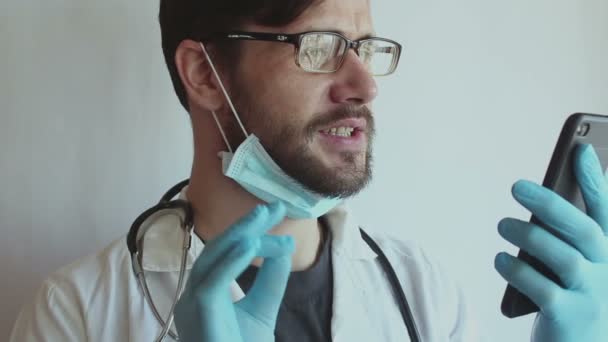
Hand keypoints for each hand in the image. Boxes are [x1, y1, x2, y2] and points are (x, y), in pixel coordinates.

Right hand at [174, 202, 294, 341]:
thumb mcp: (262, 309)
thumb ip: (271, 279)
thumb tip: (284, 244)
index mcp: (205, 292)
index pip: (225, 254)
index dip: (250, 233)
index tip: (276, 218)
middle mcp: (193, 295)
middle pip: (216, 250)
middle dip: (244, 226)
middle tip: (272, 207)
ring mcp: (191, 305)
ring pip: (211, 260)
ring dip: (239, 236)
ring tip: (264, 217)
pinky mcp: (198, 314)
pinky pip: (211, 282)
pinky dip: (230, 262)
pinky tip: (251, 244)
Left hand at [495, 144, 607, 341]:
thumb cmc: (574, 303)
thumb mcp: (574, 270)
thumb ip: (563, 239)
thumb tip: (537, 202)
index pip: (605, 212)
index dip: (595, 180)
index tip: (580, 149)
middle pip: (583, 230)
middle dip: (550, 203)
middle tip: (516, 186)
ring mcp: (592, 297)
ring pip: (562, 257)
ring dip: (527, 235)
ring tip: (502, 224)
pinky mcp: (569, 317)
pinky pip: (540, 287)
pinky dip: (516, 269)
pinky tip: (501, 258)